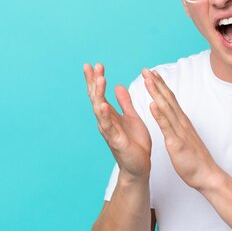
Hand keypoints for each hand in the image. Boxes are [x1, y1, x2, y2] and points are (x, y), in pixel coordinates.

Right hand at [84, 63, 151, 179]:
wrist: (139, 166)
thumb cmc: (134, 143)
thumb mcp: (131, 117)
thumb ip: (124, 103)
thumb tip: (117, 86)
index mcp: (110, 115)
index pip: (100, 94)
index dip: (96, 80)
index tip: (93, 64)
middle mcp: (106, 122)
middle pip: (96, 98)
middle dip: (94, 82)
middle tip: (94, 66)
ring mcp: (109, 131)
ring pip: (100, 110)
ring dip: (99, 95)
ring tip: (100, 80)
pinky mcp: (116, 141)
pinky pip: (109, 127)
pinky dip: (105, 116)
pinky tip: (103, 105)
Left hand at [142, 68, 221, 191]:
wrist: (207, 174)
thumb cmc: (194, 159)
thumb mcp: (184, 138)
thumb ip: (178, 127)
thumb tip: (172, 116)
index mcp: (181, 122)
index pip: (170, 99)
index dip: (161, 86)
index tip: (152, 74)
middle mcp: (181, 122)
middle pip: (168, 98)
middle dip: (157, 83)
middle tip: (147, 69)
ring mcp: (179, 131)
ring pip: (167, 108)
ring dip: (157, 93)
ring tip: (148, 80)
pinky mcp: (177, 143)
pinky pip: (167, 127)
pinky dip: (160, 114)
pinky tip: (152, 105)